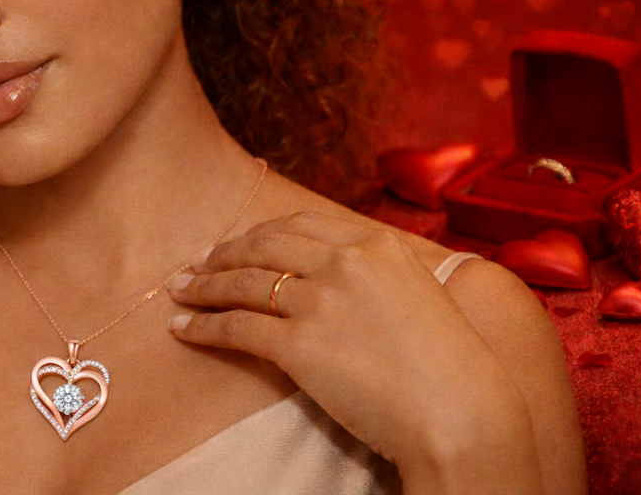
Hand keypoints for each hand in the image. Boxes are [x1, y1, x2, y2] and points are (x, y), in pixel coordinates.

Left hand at [166, 211, 539, 488]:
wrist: (461, 414)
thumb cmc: (450, 367)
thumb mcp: (421, 294)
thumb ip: (379, 274)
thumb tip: (343, 270)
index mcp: (377, 244)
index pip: (300, 226)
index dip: (259, 234)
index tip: (237, 242)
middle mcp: (344, 262)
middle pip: (264, 247)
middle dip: (223, 254)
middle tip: (196, 263)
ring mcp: (319, 301)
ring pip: (243, 282)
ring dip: (203, 286)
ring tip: (178, 290)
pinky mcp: (299, 345)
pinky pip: (236, 327)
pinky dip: (202, 325)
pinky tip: (183, 328)